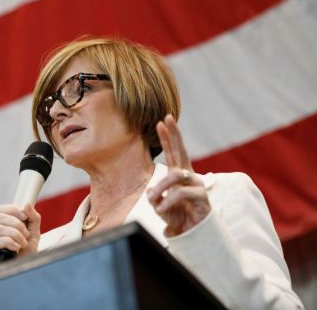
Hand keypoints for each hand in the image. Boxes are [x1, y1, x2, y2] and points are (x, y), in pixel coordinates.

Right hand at [0, 203, 40, 265]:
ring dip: (15, 235)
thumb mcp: (34, 232)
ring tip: (23, 244)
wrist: (26, 269)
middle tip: (26, 235)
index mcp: (2, 224)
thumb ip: (32, 217)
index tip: (25, 217)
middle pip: (0, 217)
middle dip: (17, 225)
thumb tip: (26, 204)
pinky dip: (9, 243)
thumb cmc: (28, 252)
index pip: (1, 209)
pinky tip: (16, 248)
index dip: (14, 210)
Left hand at [147, 115, 210, 236]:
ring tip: (152, 200)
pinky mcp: (201, 197)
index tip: (160, 122)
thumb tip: (152, 193)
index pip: (172, 153)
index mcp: (178, 176)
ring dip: (161, 186)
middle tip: (167, 118)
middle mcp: (189, 177)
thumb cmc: (177, 218)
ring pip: (175, 175)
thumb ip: (156, 197)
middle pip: (182, 151)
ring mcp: (197, 185)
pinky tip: (161, 209)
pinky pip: (180, 193)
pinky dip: (168, 201)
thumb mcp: (160, 205)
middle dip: (174, 134)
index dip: (167, 138)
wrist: (192, 235)